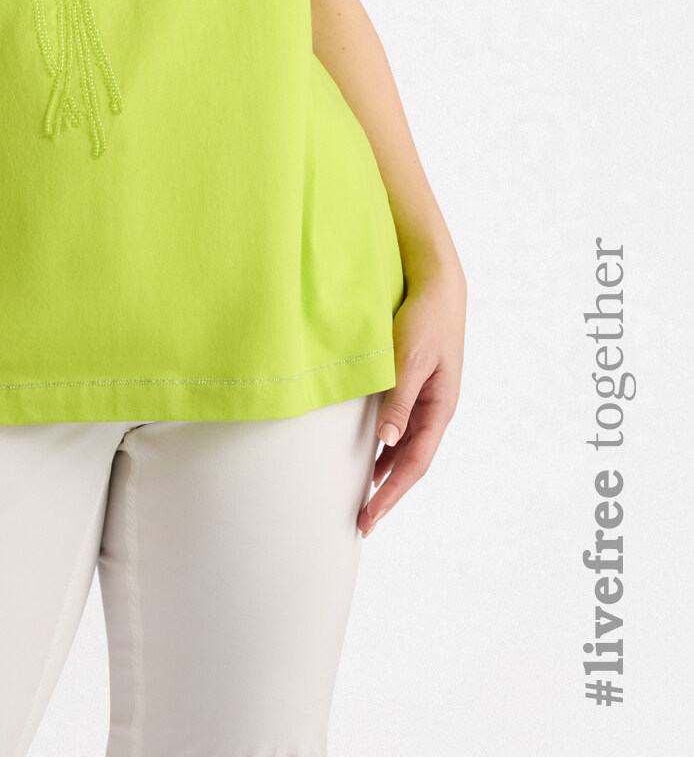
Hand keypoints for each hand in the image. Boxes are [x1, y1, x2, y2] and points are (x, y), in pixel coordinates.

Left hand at [358, 261, 465, 537]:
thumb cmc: (425, 319)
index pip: (414, 465)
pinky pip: (400, 425)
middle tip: (362, 520)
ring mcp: (427, 398)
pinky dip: (385, 445)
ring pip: (406, 446)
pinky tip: (370, 453)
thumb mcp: (409, 360)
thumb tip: (385, 442)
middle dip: (388, 492)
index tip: (369, 518)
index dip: (391, 494)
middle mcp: (436, 409)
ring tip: (364, 497)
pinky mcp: (416, 384)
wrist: (436, 283)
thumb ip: (399, 400)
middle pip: (411, 463)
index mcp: (440, 409)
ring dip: (386, 471)